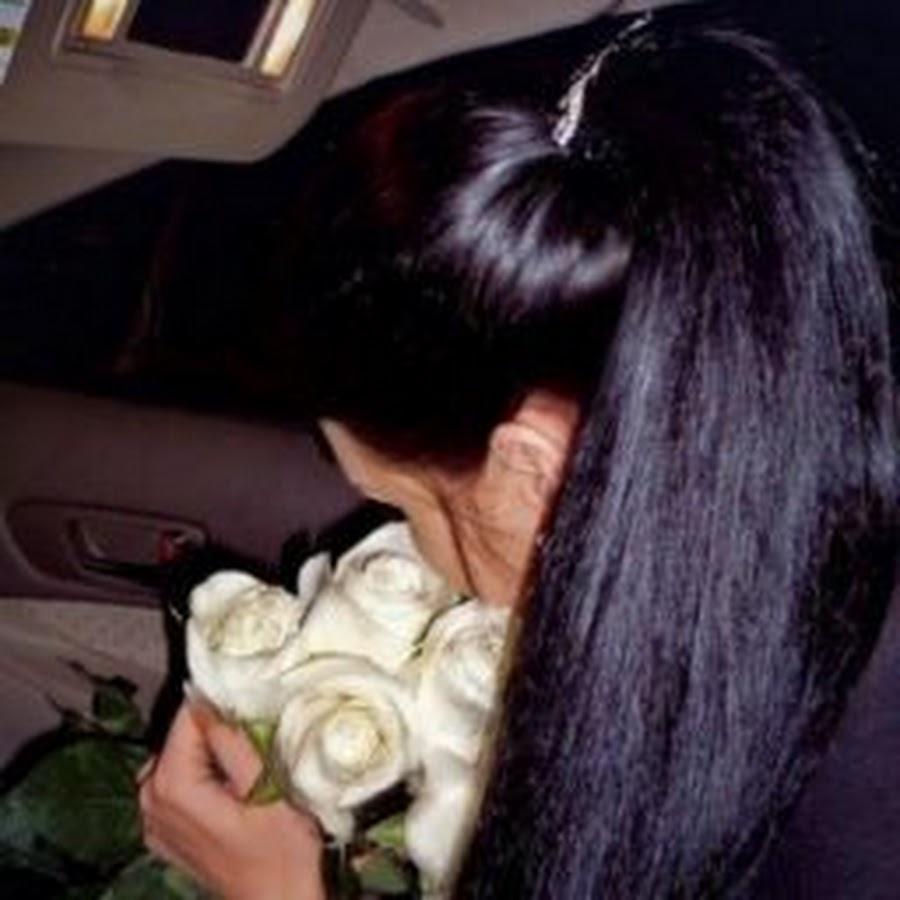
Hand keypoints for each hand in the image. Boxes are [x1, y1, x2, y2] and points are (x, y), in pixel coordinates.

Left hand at [139, 701, 324, 899]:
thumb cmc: (281, 853)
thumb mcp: (269, 786)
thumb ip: (235, 739)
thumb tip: (217, 696)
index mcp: (171, 785)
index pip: (190, 714)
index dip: (224, 704)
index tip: (255, 708)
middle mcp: (150, 799)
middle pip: (183, 733)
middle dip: (218, 727)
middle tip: (259, 740)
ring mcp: (152, 818)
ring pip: (182, 752)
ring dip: (213, 749)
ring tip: (250, 765)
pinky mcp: (163, 829)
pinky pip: (179, 777)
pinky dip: (204, 772)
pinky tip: (233, 788)